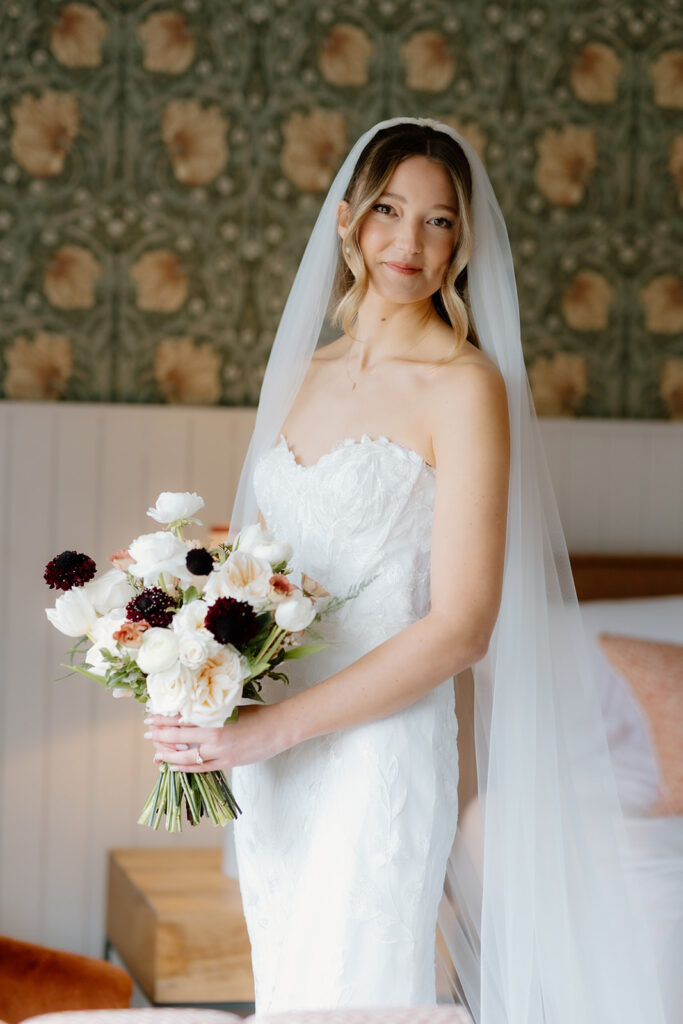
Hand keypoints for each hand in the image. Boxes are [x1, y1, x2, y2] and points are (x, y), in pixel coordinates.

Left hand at [143, 704, 286, 772]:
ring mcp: (219, 752)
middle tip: (147, 732)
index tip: (150, 717)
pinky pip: (199, 768)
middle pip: (178, 737)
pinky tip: (174, 766)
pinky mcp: (226, 763)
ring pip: (185, 757)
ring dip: (168, 755)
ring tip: (156, 753)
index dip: (163, 719)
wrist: (278, 728)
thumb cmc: (257, 714)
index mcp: (214, 717)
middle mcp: (213, 735)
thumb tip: (187, 714)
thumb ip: (209, 713)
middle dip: (160, 735)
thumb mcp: (230, 708)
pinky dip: (184, 768)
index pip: (180, 718)